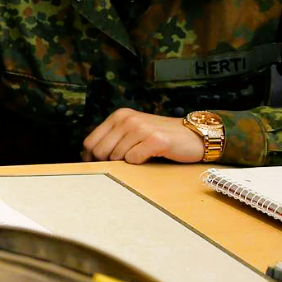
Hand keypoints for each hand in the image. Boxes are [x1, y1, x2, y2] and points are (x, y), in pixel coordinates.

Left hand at [82, 109, 203, 163]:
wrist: (193, 135)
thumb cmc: (160, 137)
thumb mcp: (132, 131)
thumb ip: (112, 139)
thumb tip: (87, 157)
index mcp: (119, 116)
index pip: (90, 142)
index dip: (91, 158)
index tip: (99, 165)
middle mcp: (128, 119)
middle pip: (100, 151)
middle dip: (107, 162)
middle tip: (124, 163)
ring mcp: (141, 128)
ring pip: (117, 157)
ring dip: (127, 163)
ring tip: (142, 155)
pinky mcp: (155, 140)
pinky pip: (133, 160)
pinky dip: (140, 163)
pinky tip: (151, 156)